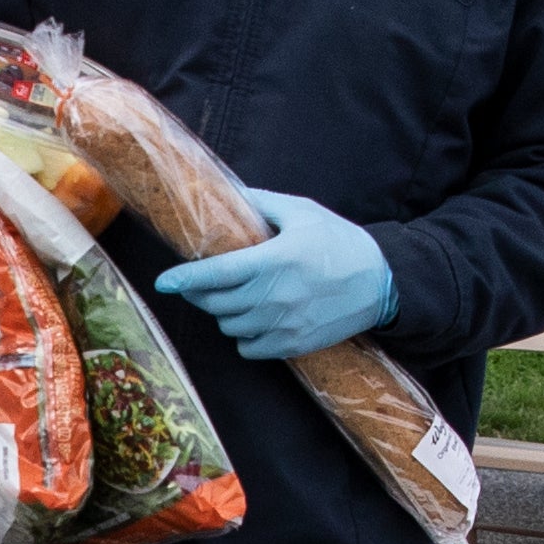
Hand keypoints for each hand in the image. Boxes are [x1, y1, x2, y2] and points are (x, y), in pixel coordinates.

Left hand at [154, 187, 395, 359]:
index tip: (164, 281)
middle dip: (200, 293)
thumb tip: (229, 195)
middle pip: (214, 303)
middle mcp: (273, 297)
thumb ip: (261, 203)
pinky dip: (243, 336)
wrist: (380, 282)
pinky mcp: (292, 346)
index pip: (214, 274)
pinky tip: (254, 319)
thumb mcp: (301, 212)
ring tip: (236, 297)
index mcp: (272, 261)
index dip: (183, 278)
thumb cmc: (339, 242)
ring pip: (229, 326)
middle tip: (202, 282)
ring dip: (223, 313)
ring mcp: (282, 325)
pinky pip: (248, 348)